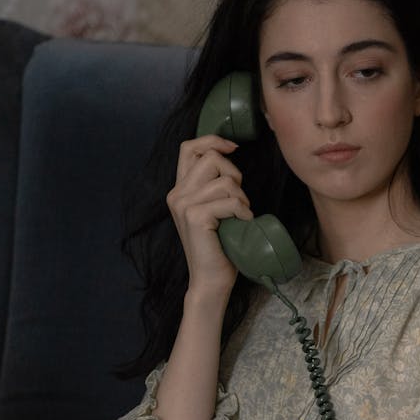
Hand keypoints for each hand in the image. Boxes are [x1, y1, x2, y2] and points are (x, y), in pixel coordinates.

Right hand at [168, 135, 252, 295]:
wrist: (210, 279)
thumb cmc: (219, 245)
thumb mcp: (214, 209)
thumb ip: (214, 186)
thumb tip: (230, 158)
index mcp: (179, 189)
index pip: (189, 147)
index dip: (212, 140)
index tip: (233, 148)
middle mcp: (177, 194)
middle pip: (212, 157)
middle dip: (234, 174)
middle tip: (239, 200)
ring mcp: (183, 204)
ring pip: (225, 181)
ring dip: (241, 198)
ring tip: (240, 216)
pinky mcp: (195, 216)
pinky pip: (230, 201)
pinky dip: (243, 211)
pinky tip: (243, 223)